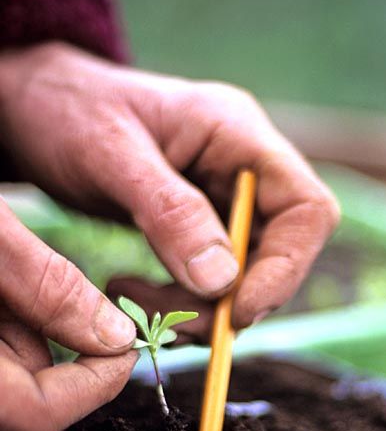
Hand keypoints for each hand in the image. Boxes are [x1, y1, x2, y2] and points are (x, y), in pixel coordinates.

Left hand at [0, 42, 339, 334]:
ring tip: (133, 301)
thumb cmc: (67, 111)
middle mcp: (244, 168)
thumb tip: (223, 282)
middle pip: (280, 252)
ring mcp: (224, 197)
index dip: (286, 269)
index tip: (235, 311)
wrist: (35, 107)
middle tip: (173, 323)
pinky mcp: (200, 224)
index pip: (306, 209)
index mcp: (238, 134)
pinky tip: (135, 294)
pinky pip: (211, 278)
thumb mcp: (110, 155)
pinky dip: (180, 300)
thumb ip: (170, 213)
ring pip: (245, 275)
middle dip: (232, 299)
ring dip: (198, 307)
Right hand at [0, 195, 136, 430]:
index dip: (91, 390)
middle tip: (100, 309)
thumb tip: (114, 339)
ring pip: (6, 366)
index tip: (126, 350)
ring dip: (34, 326)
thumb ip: (45, 288)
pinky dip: (8, 314)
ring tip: (24, 263)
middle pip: (19, 397)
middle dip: (67, 355)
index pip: (31, 417)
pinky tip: (8, 266)